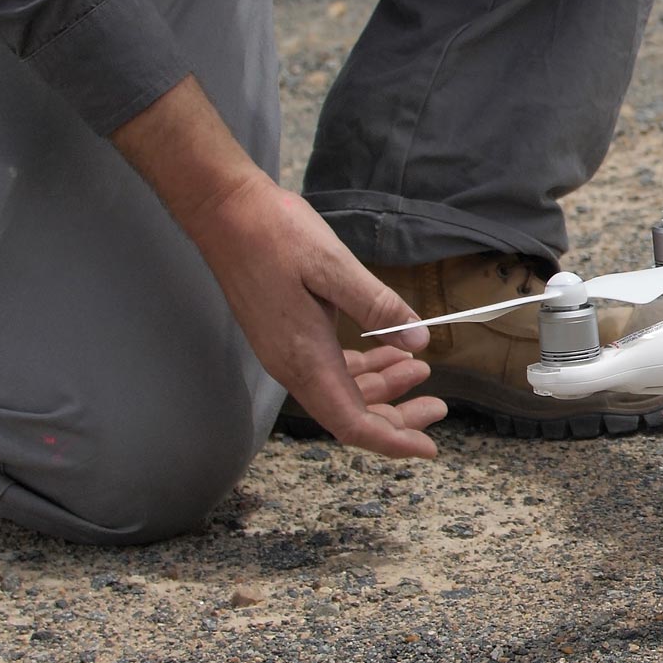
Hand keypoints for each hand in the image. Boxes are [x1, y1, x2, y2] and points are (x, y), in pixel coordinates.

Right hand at [111, 78, 443, 457]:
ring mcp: (287, 352)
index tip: (428, 449)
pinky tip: (390, 352)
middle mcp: (292, 365)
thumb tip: (419, 343)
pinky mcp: (287, 335)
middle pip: (350, 414)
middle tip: (438, 408)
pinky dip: (364, 368)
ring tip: (422, 372)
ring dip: (383, 389)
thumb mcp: (335, 268)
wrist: (224, 213)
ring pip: (342, 392)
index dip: (392, 441)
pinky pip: (330, 369)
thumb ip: (380, 309)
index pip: (352, 422)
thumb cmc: (275, 236)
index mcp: (304, 358)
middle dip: (396, 418)